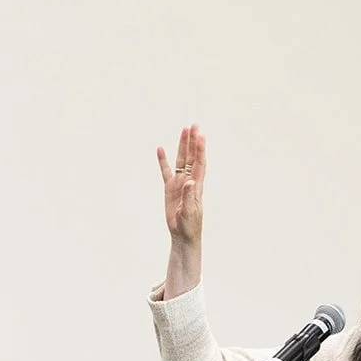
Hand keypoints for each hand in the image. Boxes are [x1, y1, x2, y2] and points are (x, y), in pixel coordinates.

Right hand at [156, 125, 205, 248]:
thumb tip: (190, 182)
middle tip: (194, 126)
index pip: (199, 163)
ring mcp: (179, 183)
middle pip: (191, 157)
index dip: (200, 149)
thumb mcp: (189, 212)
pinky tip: (161, 149)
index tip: (200, 135)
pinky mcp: (170, 188)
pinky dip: (163, 160)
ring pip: (180, 160)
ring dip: (182, 146)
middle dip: (193, 142)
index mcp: (196, 186)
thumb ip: (189, 197)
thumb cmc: (189, 226)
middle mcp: (189, 181)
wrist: (183, 235)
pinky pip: (166, 171)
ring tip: (184, 130)